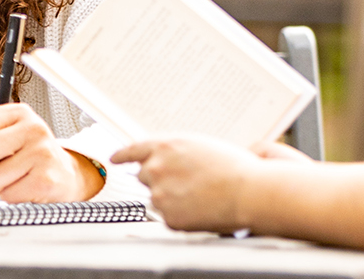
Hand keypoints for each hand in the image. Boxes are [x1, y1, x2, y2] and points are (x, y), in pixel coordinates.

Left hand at [0, 103, 102, 201]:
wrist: (66, 176)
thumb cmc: (30, 157)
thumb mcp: (4, 138)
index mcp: (20, 112)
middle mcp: (34, 128)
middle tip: (2, 167)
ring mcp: (42, 153)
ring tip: (16, 178)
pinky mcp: (45, 179)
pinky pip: (7, 194)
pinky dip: (10, 197)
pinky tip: (24, 188)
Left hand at [112, 135, 273, 232]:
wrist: (248, 191)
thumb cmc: (234, 167)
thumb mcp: (201, 146)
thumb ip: (176, 152)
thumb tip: (166, 160)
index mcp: (164, 147)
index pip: (133, 150)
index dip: (122, 155)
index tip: (115, 159)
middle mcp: (156, 169)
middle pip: (144, 176)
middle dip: (159, 179)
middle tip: (184, 182)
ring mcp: (160, 194)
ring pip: (158, 198)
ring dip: (172, 198)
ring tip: (200, 195)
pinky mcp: (168, 217)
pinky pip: (170, 217)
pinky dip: (182, 215)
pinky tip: (201, 208)